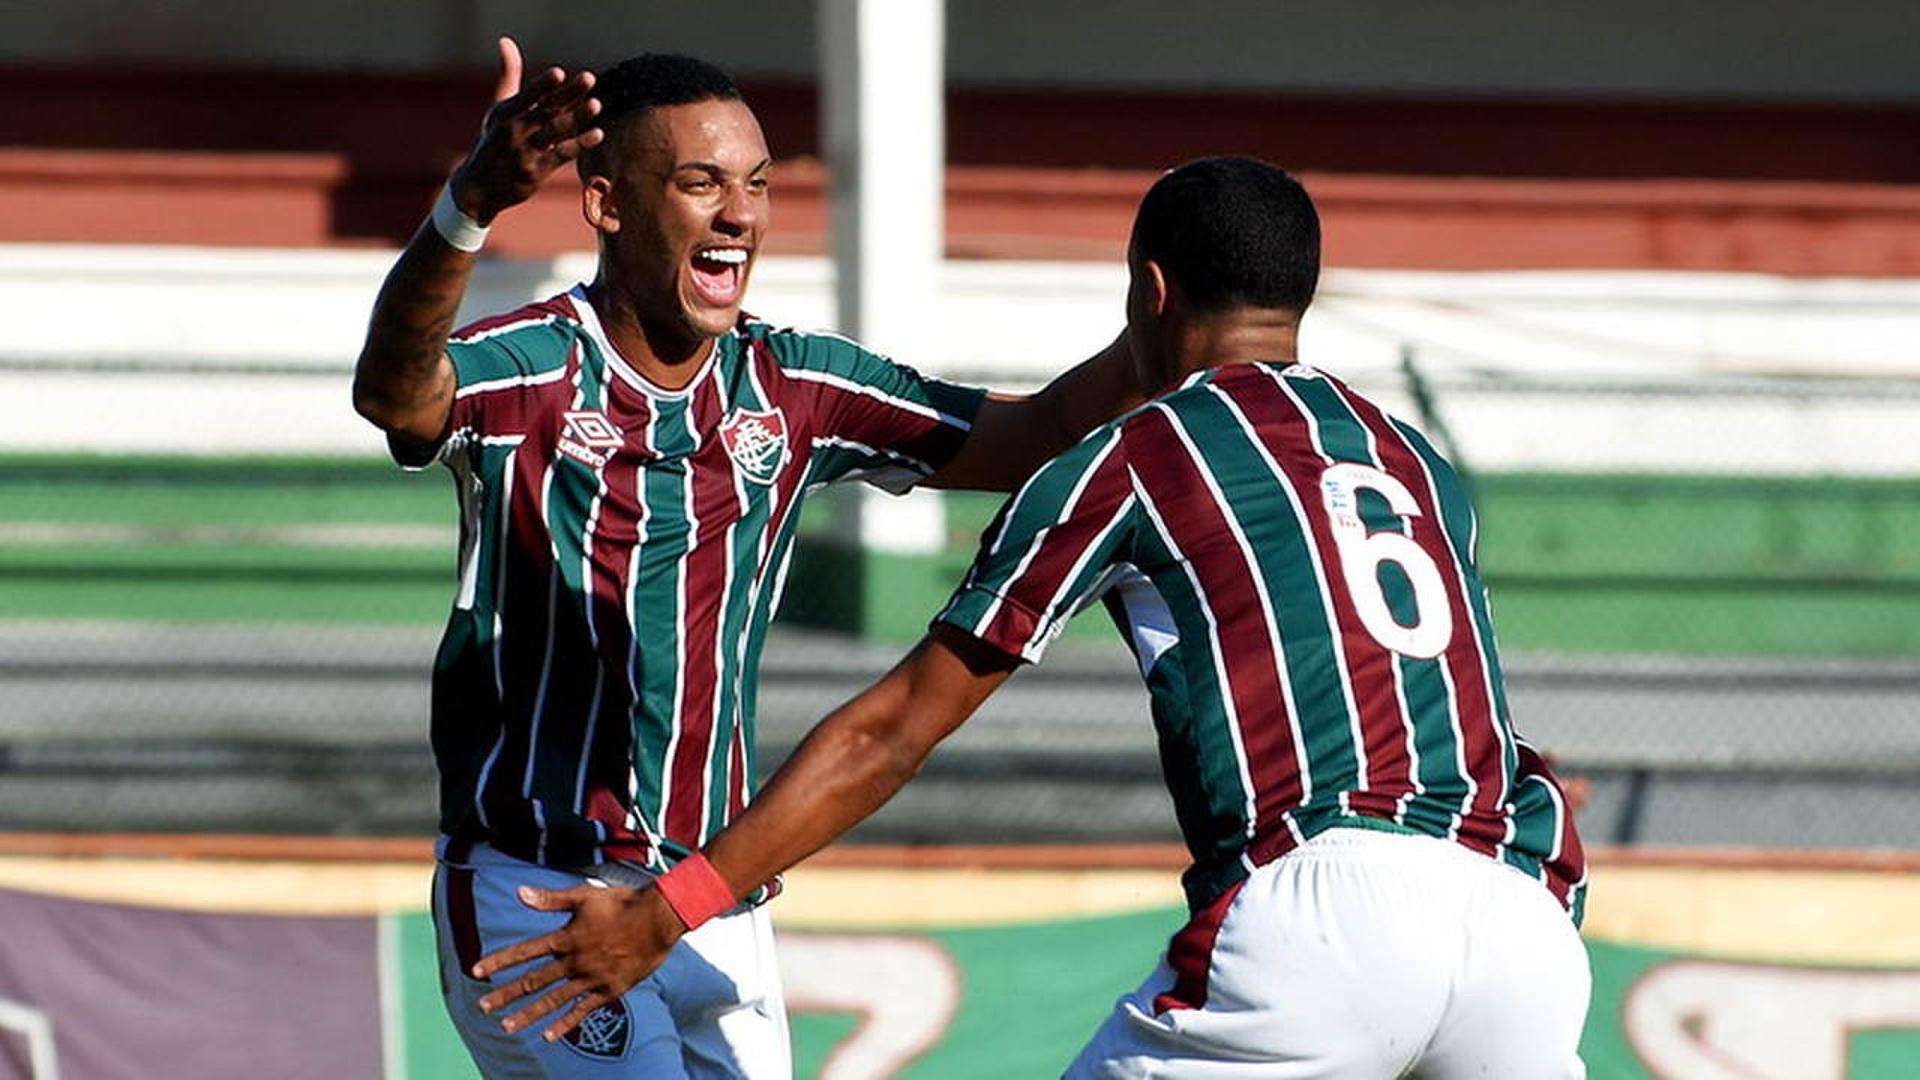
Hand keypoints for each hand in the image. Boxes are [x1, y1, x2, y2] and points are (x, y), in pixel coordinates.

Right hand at [449, 36, 604, 223]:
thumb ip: (509, 76)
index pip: (527, 96)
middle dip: (568, 94)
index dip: (543, 85)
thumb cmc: (493, 141)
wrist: (478, 188)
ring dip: (577, 118)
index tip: (560, 73)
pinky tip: (597, 133)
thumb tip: (506, 41)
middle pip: (545, 110)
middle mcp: (513, 132)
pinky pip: (561, 156)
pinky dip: (579, 144)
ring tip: (597, 104)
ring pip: (555, 133)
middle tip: (590, 78)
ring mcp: (525, 153)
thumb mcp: (498, 109)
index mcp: (504, 113)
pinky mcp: (536, 173)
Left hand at [471, 882, 685, 1041]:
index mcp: (567, 937)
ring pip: (554, 1000)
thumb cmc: (622, 902)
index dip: (500, 961)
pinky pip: (583, 1010)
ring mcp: (592, 978)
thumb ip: (550, 899)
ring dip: (529, 1014)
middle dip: (507, 995)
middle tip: (484, 1007)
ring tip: (507, 1027)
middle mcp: (575, 961)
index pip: (525, 951)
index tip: (476, 971)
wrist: (660, 919)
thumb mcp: (584, 896)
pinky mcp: (609, 990)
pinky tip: (549, 1036)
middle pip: (534, 981)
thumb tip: (519, 893)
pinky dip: (566, 1024)